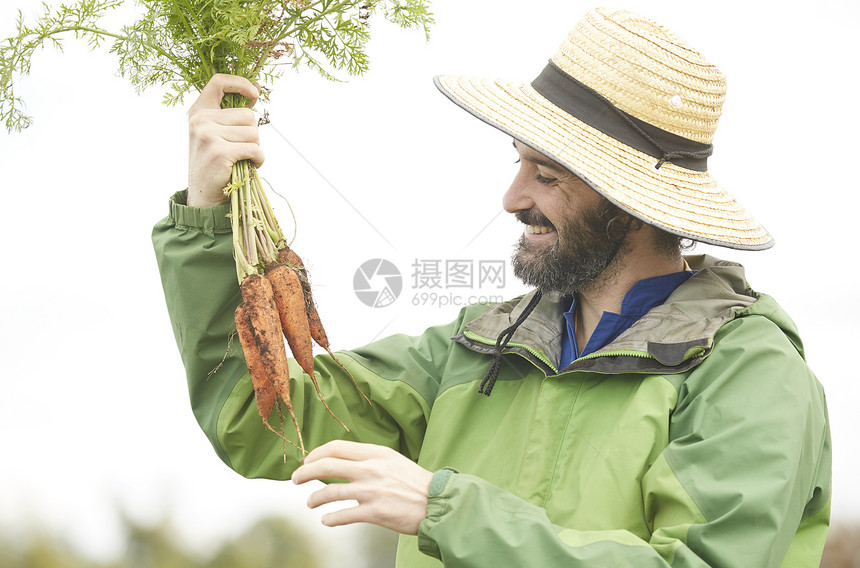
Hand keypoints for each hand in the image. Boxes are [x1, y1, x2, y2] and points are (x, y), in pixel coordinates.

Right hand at [186, 74, 264, 206]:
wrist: (204, 196)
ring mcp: (208, 134)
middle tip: (242, 150)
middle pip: (247, 115)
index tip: (254, 94)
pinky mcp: (219, 151)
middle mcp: (200, 120)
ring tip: (242, 160)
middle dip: (253, 134)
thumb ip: (230, 114)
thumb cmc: (216, 164)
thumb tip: (254, 91)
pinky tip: (248, 166)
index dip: (240, 83)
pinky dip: (258, 159)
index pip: (218, 82)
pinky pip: (254, 148)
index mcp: (198, 111)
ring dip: (255, 148)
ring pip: (253, 132)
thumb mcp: (216, 134)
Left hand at [291, 440, 432, 534]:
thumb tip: (346, 462)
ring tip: (310, 502)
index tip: (308, 461)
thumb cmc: (416, 483)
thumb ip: (370, 459)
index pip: (336, 447)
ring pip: (330, 491)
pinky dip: (330, 519)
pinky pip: (343, 515)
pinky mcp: (374, 512)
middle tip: (296, 479)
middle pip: (326, 465)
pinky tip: (327, 520)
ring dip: (315, 498)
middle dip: (305, 472)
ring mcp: (371, 490)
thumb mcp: (393, 461)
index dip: (316, 453)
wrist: (438, 502)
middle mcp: (370, 469)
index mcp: (376, 453)